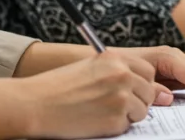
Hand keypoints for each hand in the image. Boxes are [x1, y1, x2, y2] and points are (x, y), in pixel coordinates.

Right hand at [17, 50, 158, 138]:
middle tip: (116, 104)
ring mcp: (121, 98)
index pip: (148, 72)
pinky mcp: (115, 119)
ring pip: (141, 110)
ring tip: (102, 112)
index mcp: (116, 59)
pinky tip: (95, 120)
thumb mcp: (91, 67)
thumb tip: (146, 86)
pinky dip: (114, 126)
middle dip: (138, 100)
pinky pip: (127, 125)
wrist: (35, 104)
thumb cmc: (58, 86)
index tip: (132, 89)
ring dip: (127, 114)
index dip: (141, 83)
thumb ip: (118, 71)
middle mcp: (122, 75)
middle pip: (149, 91)